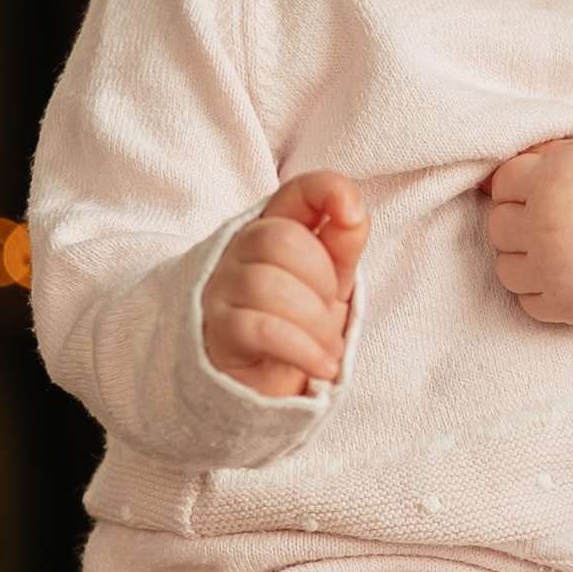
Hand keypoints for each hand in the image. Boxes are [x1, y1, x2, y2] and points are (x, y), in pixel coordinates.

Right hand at [201, 171, 368, 396]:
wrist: (264, 382)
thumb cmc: (298, 321)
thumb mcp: (332, 280)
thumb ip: (342, 242)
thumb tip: (353, 211)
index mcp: (273, 226)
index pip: (295, 191)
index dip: (325, 190)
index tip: (351, 213)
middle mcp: (240, 250)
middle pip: (281, 240)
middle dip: (322, 280)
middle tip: (329, 312)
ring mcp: (223, 289)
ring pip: (270, 286)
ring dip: (315, 323)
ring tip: (327, 348)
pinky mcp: (219, 331)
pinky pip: (263, 330)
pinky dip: (303, 350)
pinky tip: (322, 366)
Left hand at [486, 138, 572, 332]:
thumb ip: (537, 157)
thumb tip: (482, 183)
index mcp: (554, 180)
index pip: (502, 184)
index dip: (527, 187)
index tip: (556, 192)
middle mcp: (548, 224)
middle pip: (497, 227)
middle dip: (523, 222)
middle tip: (563, 222)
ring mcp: (556, 269)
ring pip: (506, 268)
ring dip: (529, 260)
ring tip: (566, 249)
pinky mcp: (566, 306)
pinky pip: (527, 302)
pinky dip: (545, 291)